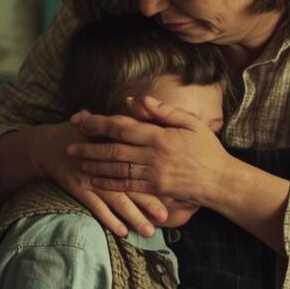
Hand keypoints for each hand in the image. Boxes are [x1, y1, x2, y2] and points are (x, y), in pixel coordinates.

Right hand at [27, 122, 172, 237]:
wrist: (49, 145)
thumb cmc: (81, 135)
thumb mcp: (105, 125)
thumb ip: (126, 124)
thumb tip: (149, 109)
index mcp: (116, 145)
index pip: (142, 162)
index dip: (158, 177)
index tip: (174, 191)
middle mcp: (105, 161)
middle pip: (133, 184)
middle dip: (150, 202)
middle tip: (167, 218)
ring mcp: (91, 176)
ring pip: (117, 199)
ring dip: (133, 217)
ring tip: (149, 232)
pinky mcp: (78, 187)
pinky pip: (96, 206)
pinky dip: (109, 219)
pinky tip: (122, 231)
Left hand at [68, 97, 232, 207]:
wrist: (220, 181)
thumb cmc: (207, 149)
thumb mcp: (190, 123)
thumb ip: (163, 111)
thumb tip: (137, 99)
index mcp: (160, 135)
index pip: (123, 127)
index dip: (99, 124)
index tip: (82, 121)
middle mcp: (153, 155)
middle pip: (114, 149)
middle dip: (89, 147)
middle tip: (69, 145)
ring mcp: (153, 174)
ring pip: (116, 169)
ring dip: (94, 166)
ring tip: (77, 162)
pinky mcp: (155, 189)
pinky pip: (127, 186)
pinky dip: (108, 183)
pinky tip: (94, 181)